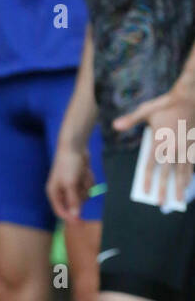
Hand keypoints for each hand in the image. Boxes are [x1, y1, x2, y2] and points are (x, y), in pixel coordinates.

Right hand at [47, 143, 93, 220]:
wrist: (74, 145)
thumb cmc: (68, 164)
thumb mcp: (70, 184)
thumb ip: (73, 201)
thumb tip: (74, 216)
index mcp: (54, 193)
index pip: (61, 211)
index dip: (70, 218)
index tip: (81, 224)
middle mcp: (61, 191)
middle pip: (75, 204)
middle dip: (80, 195)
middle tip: (80, 182)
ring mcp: (71, 186)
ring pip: (84, 195)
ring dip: (86, 185)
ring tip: (82, 173)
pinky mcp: (79, 180)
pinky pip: (87, 187)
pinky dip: (88, 180)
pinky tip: (85, 171)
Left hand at [113, 78, 194, 204]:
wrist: (190, 97)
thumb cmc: (166, 104)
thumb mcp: (147, 109)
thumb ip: (131, 119)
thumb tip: (115, 126)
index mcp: (160, 140)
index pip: (151, 165)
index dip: (148, 179)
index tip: (145, 191)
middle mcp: (174, 146)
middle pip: (168, 173)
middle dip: (164, 189)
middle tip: (161, 203)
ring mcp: (186, 147)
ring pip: (183, 171)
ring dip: (181, 186)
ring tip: (179, 199)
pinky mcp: (194, 146)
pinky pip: (193, 164)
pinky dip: (191, 175)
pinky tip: (188, 183)